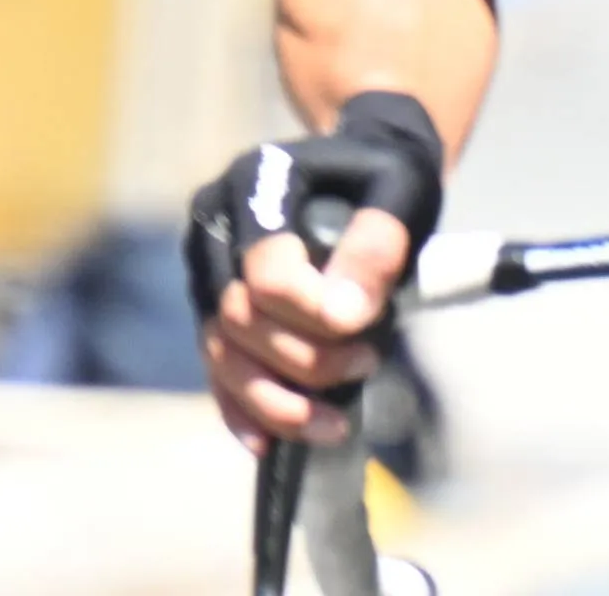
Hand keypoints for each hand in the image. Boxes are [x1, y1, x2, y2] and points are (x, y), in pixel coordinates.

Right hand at [185, 91, 445, 454]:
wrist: (362, 167)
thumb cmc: (386, 176)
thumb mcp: (402, 191)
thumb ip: (376, 243)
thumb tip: (345, 312)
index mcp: (254, 185)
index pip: (264, 272)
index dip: (313, 316)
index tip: (368, 332)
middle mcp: (214, 224)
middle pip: (239, 318)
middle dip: (306, 360)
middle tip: (368, 362)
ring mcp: (207, 266)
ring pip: (218, 350)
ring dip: (274, 399)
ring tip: (333, 423)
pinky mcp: (211, 303)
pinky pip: (212, 365)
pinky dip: (239, 408)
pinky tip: (269, 442)